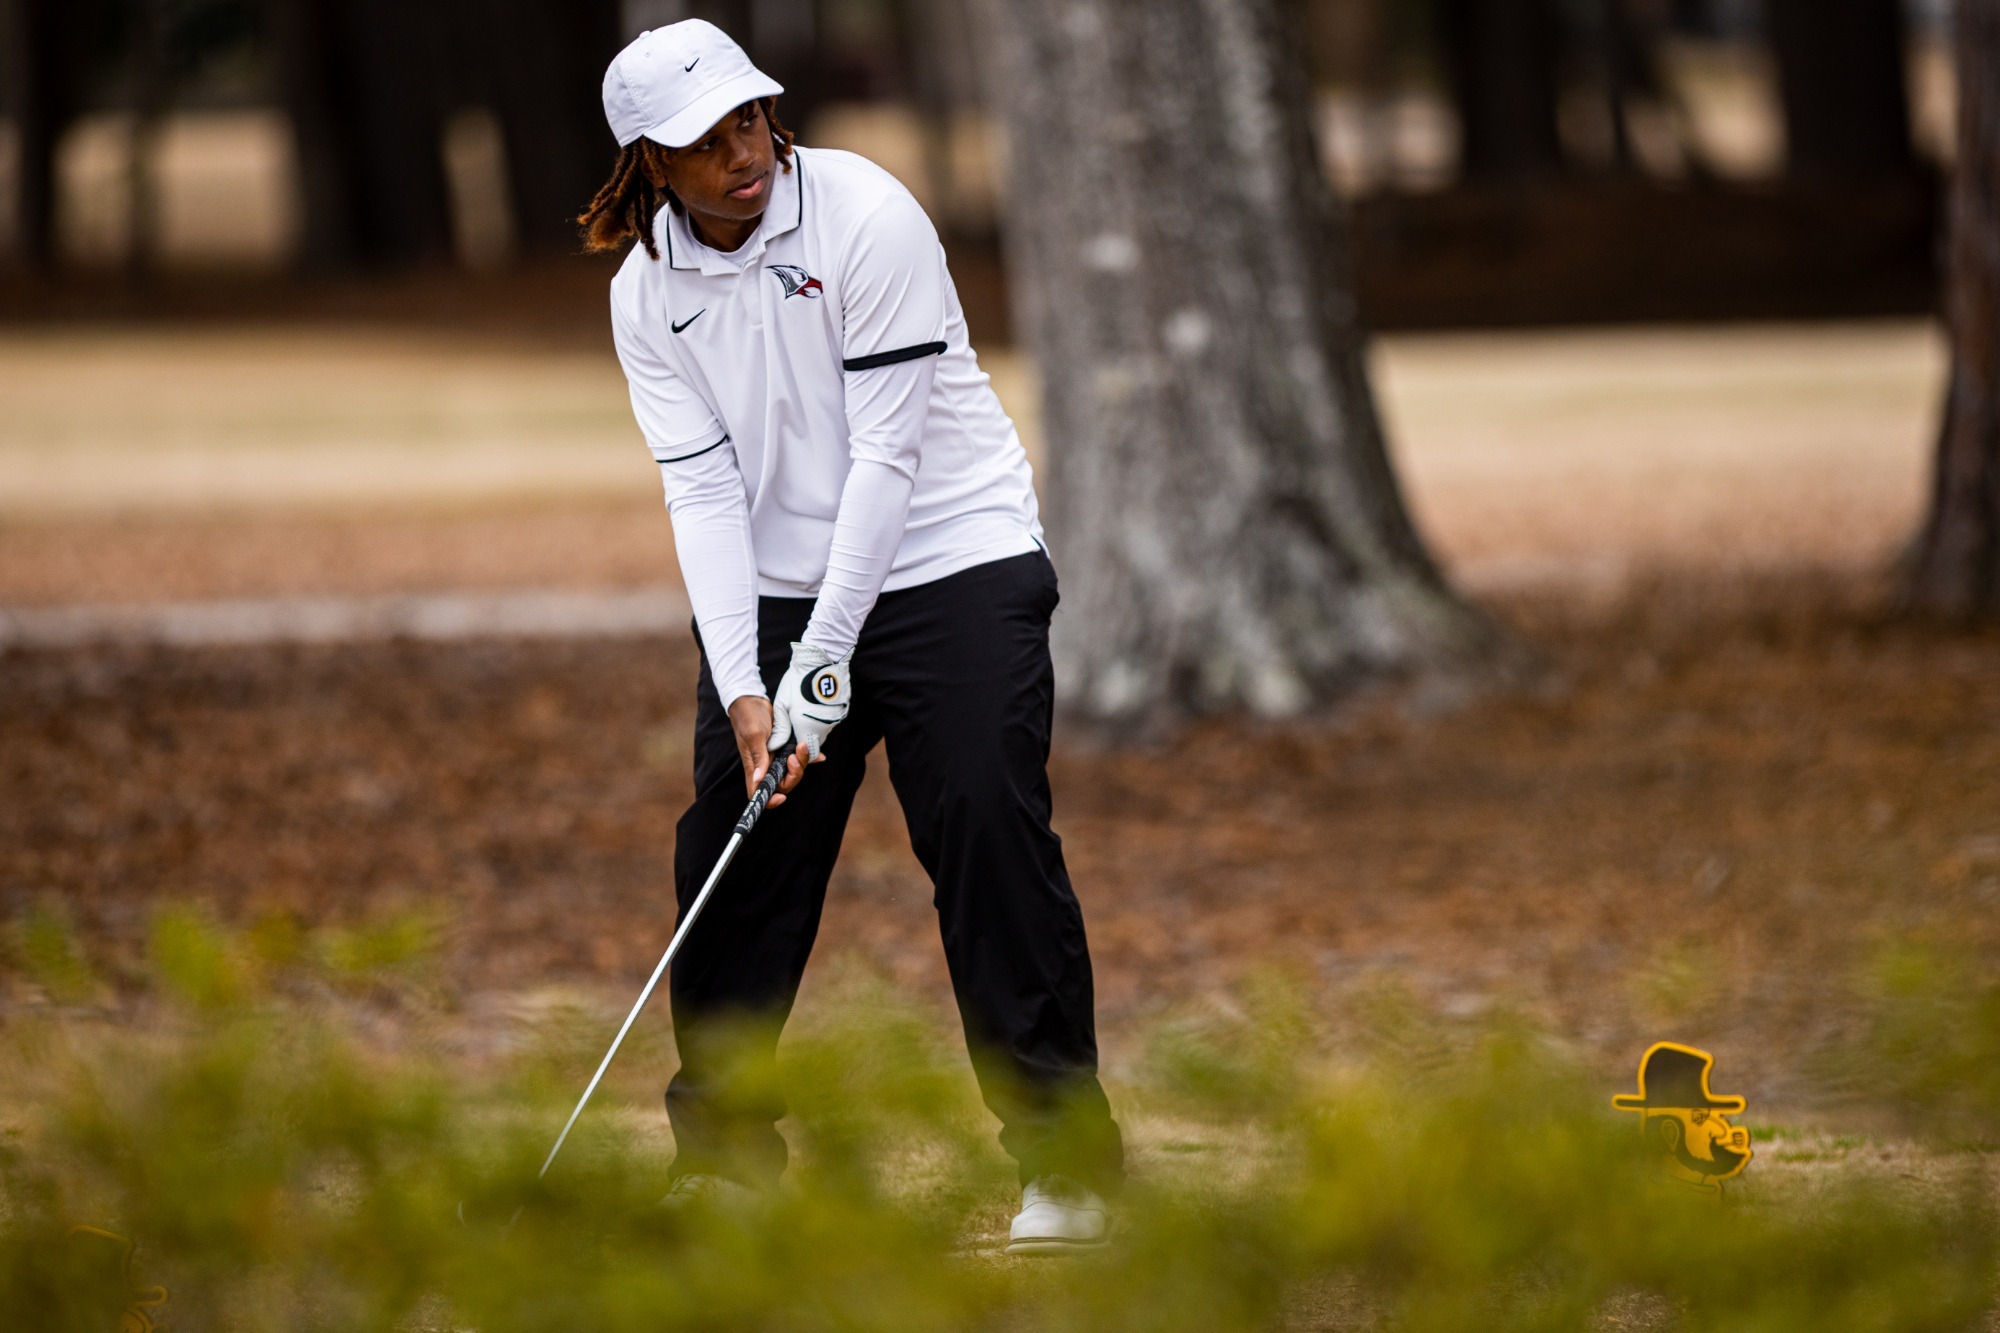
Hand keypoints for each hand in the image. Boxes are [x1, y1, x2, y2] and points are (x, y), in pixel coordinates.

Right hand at [726, 696, 805, 808]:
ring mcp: (775, 757)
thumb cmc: (748, 717)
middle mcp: (765, 766)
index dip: (770, 800)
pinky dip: (809, 757)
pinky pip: (798, 758)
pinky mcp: (783, 748)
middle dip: (794, 775)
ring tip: (803, 746)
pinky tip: (818, 754)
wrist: (752, 700)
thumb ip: (759, 757)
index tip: (781, 796)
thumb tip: (759, 780)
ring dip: (802, 762)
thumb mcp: (754, 735)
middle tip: (795, 756)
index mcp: (754, 767)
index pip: (759, 792)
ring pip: (792, 771)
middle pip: (783, 783)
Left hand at [768, 642, 851, 763]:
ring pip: (820, 732)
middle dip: (803, 740)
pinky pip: (827, 722)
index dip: (797, 753)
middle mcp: (823, 729)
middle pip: (813, 744)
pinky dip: (818, 719)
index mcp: (807, 729)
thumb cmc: (799, 681)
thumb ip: (780, 729)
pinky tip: (811, 706)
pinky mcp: (839, 712)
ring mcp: (833, 721)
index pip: (804, 754)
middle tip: (794, 726)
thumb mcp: (783, 704)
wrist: (822, 661)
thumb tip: (775, 746)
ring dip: (811, 728)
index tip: (790, 746)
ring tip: (802, 710)